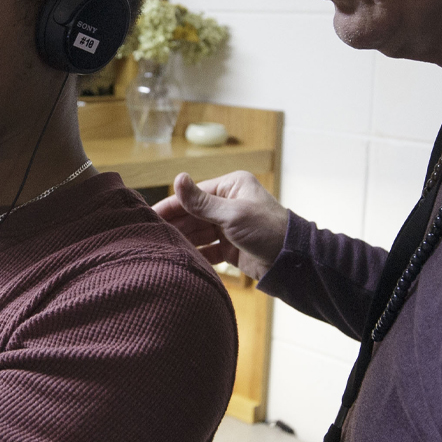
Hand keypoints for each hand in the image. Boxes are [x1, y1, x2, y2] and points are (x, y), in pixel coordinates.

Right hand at [151, 170, 287, 280]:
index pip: (193, 195)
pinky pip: (208, 249)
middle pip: (193, 214)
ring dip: (184, 240)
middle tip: (151, 236)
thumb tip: (178, 178)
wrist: (293, 262)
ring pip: (199, 232)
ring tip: (162, 248)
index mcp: (231, 186)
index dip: (171, 206)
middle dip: (175, 225)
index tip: (149, 216)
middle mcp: (229, 203)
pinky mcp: (232, 248)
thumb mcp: (233, 214)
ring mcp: (230, 226)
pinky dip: (197, 253)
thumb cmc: (268, 230)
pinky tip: (182, 259)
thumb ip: (201, 202)